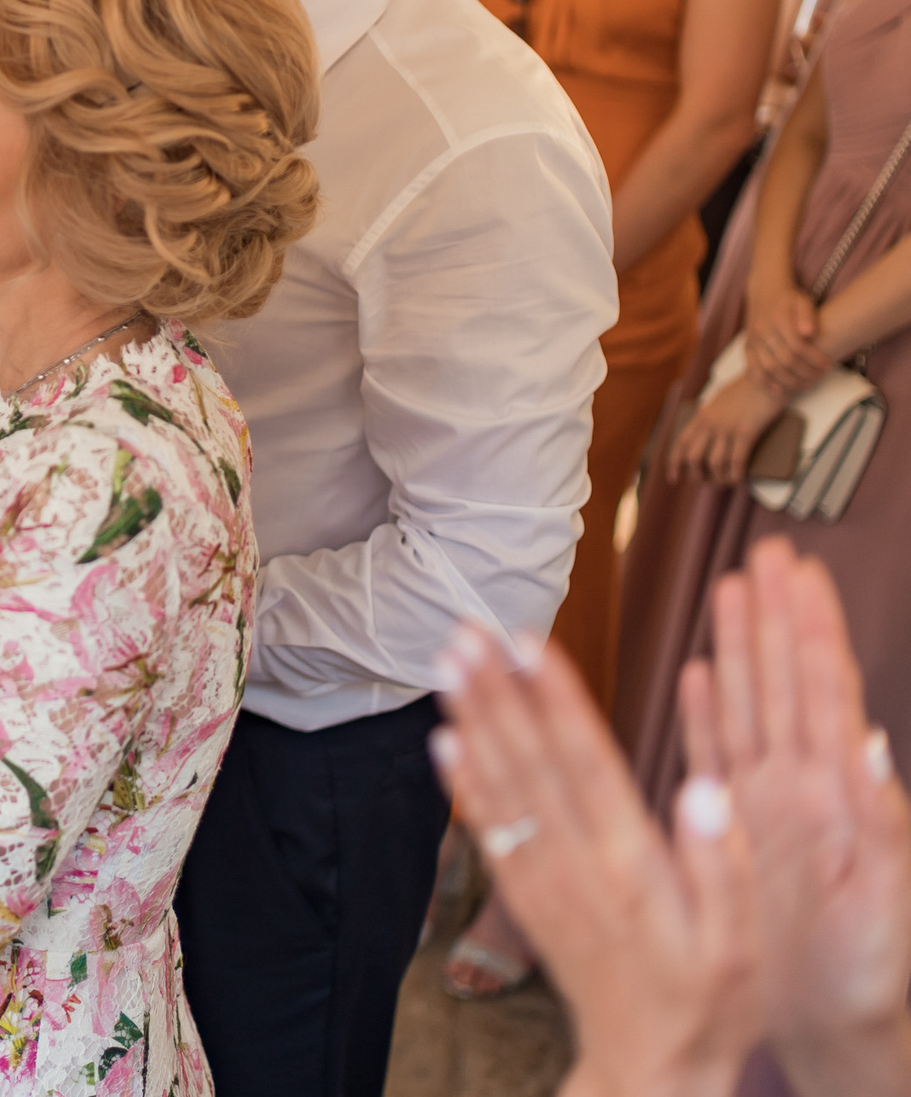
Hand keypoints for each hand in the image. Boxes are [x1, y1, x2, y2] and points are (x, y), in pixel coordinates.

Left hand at [433, 628, 758, 1096]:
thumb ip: (718, 860)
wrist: (649, 1066)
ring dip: (470, 719)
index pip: (585, 763)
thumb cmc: (707, 997)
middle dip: (496, 690)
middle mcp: (575, 864)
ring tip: (445, 661)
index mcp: (630, 863)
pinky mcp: (524, 899)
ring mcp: (542, 881)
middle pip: (529, 760)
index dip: (555, 699)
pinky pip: (486, 830)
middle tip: (465, 629)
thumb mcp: (739, 939)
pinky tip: (441, 742)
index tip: (528, 643)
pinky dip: (463, 784)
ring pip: (500, 785)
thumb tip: (701, 785)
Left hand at [666, 369, 787, 486]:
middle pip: (693, 457)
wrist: (767, 376)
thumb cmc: (746, 389)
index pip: (680, 443)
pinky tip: (739, 480)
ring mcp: (727, 428)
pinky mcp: (746, 432)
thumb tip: (710, 442)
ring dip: (718, 478)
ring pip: (714, 463)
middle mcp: (710, 423)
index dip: (675, 463)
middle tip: (706, 481)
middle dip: (697, 474)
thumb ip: (711, 418)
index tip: (673, 478)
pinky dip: (736, 475)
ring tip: (724, 482)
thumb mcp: (719, 401)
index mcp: (701, 415)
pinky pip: (736, 461)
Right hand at [681, 540, 910, 1092]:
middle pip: (785, 683)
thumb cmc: (870, 979)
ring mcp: (769, 807)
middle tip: (768, 553)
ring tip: (731, 589)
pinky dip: (707, 715)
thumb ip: (880, 823)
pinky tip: (698, 677)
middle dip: (777, 615)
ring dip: (741, 647)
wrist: (839, 1029)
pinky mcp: (739, 833)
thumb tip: (871, 744)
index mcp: (837, 798)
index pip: (822, 692)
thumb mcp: (885, 906)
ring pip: (752, 706)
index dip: (810, 629)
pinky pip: (717, 759)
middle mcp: (801, 789)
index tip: (799, 573)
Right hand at [745, 276, 829, 396]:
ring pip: (769, 368)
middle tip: (820, 377)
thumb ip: (807, 315)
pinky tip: (780, 391)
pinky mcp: (747, 348)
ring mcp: (752, 340)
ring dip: (789, 381)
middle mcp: (762, 330)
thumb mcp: (803, 301)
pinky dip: (766, 383)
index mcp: (778, 318)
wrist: (764, 292)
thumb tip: (809, 333)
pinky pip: (753, 370)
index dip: (815, 359)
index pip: (798, 346)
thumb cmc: (789, 299)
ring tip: (806, 384)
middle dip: (805, 372)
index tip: (828, 365)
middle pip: (784, 360)